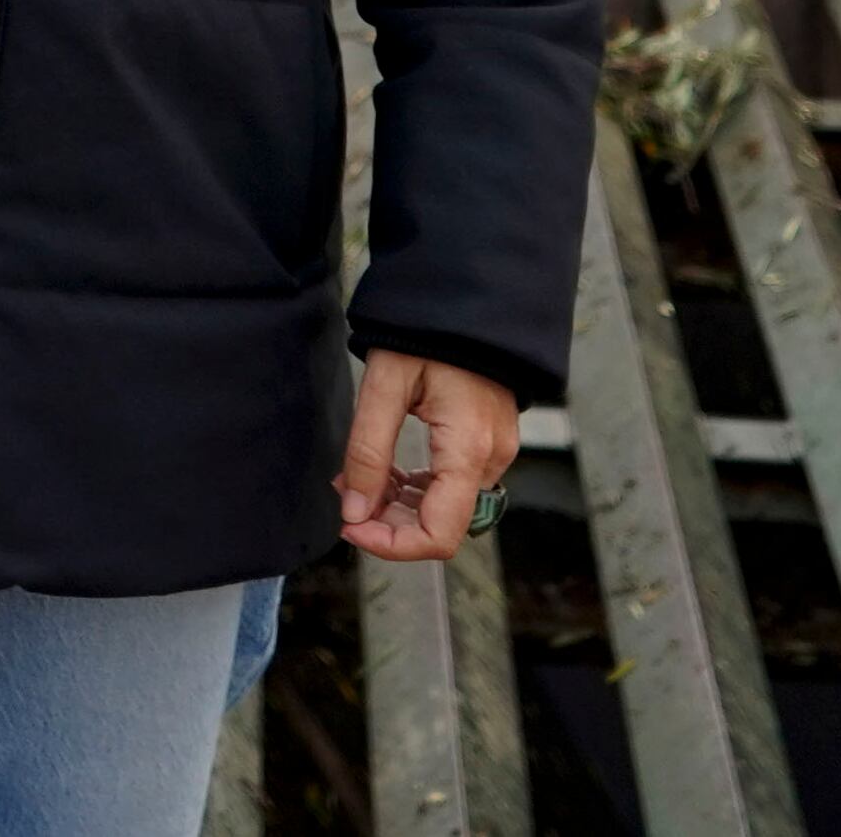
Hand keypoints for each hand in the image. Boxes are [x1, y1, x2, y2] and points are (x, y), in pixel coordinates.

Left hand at [336, 349, 519, 564]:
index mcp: (469, 448)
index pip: (439, 534)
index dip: (391, 544)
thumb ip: (368, 450)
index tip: (351, 525)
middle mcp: (491, 458)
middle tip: (345, 495)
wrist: (471, 296)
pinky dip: (418, 488)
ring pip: (446, 507)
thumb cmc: (428, 331)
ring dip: (400, 505)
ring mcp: (495, 451)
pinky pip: (454, 485)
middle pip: (441, 525)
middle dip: (388, 522)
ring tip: (359, 477)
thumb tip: (354, 511)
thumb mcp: (385, 384)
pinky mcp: (489, 442)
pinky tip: (386, 470)